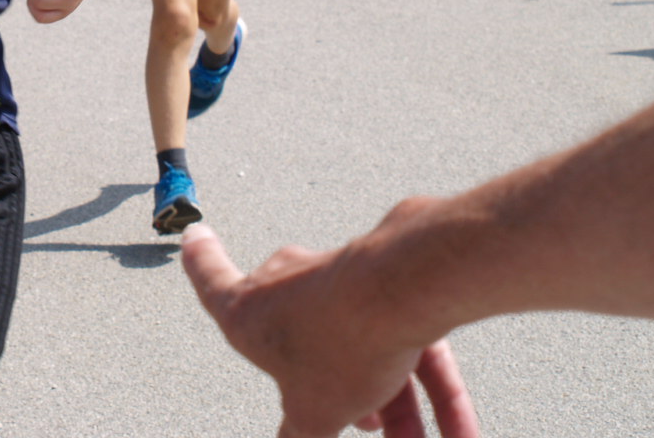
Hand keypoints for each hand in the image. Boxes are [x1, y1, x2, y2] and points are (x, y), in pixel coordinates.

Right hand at [180, 223, 479, 437]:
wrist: (408, 287)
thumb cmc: (342, 342)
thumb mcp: (312, 413)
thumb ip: (296, 433)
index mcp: (249, 310)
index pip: (210, 280)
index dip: (199, 260)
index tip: (193, 236)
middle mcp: (286, 284)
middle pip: (303, 341)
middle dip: (336, 392)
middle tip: (365, 427)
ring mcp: (339, 277)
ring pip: (362, 349)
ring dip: (394, 405)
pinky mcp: (389, 281)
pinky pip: (405, 342)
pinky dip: (431, 388)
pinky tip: (460, 432)